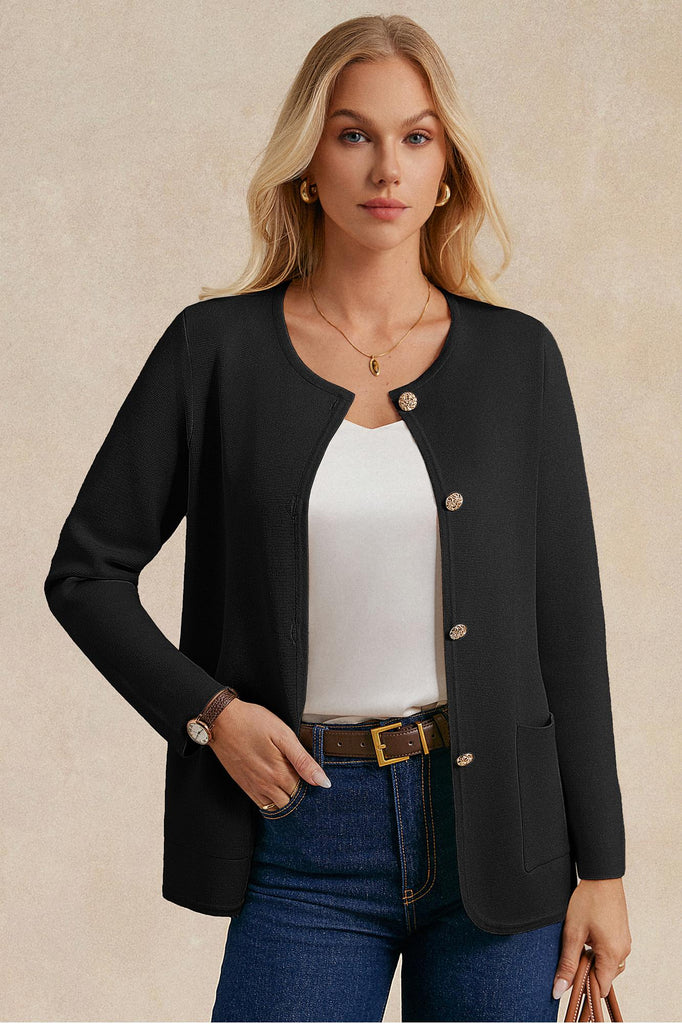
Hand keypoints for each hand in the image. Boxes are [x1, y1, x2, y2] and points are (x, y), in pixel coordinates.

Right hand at [207, 698, 330, 807]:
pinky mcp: (244, 786)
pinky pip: (263, 805)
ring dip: (287, 797)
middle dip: (300, 792)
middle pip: (292, 800)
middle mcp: (267, 786)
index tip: (312, 773)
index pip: (304, 791)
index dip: (311, 783)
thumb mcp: (283, 735)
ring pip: (278, 805)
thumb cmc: (253, 722)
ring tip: (289, 779)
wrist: (221, 721)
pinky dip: (272, 801)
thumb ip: (303, 760)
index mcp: (280, 773)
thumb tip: (323, 782)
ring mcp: (254, 788)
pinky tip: (276, 786)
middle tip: (302, 775)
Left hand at [552, 878, 631, 1000]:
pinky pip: (611, 952)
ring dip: (592, 960)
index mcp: (613, 954)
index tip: (570, 976)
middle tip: (572, 952)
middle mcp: (623, 951)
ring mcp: (624, 942)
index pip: (601, 988)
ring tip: (579, 941)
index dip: (584, 986)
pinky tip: (587, 936)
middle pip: (604, 977)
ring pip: (607, 964)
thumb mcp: (573, 933)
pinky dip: (598, 951)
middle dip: (587, 971)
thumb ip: (567, 963)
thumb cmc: (588, 900)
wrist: (602, 876)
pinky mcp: (622, 935)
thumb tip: (560, 989)